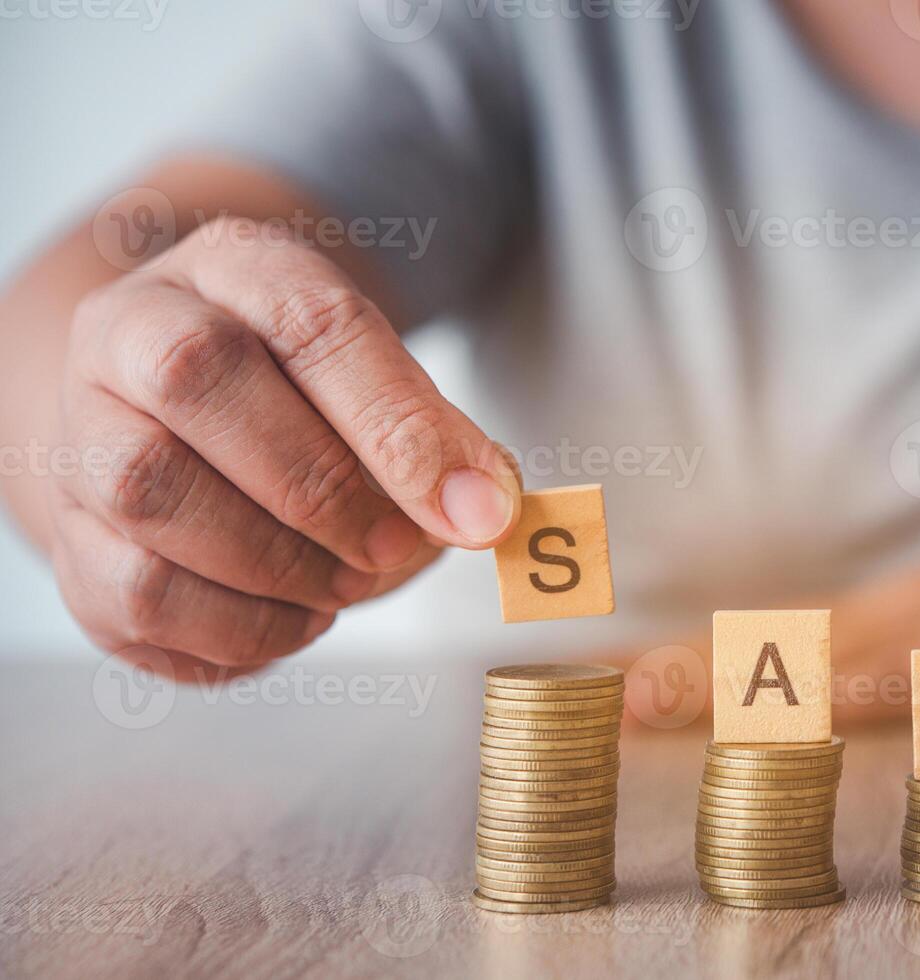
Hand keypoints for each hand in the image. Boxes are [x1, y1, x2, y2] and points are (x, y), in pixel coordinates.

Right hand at [50, 218, 521, 669]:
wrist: (167, 414)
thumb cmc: (294, 396)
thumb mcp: (374, 377)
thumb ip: (435, 433)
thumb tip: (486, 508)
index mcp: (233, 268)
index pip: (309, 323)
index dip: (397, 424)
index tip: (473, 509)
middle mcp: (131, 329)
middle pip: (198, 381)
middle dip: (321, 489)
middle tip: (393, 550)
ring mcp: (80, 428)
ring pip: (148, 491)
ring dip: (274, 564)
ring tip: (346, 585)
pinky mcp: (68, 533)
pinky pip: (132, 593)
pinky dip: (236, 627)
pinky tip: (295, 619)